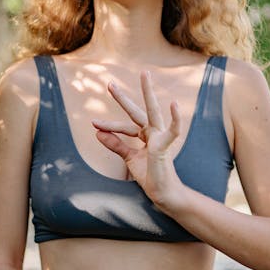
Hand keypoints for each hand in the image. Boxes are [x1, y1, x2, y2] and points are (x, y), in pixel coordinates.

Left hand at [92, 70, 182, 205]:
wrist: (163, 194)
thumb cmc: (150, 176)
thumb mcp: (129, 159)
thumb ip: (116, 145)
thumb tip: (97, 133)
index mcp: (146, 136)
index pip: (125, 126)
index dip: (109, 125)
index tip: (93, 123)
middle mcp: (153, 133)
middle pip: (136, 112)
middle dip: (123, 98)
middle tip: (109, 83)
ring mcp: (161, 138)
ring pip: (153, 112)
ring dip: (149, 93)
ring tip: (145, 75)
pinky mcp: (166, 147)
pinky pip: (172, 131)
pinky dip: (175, 118)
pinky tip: (173, 104)